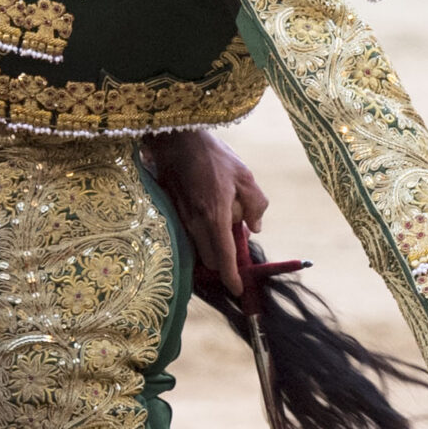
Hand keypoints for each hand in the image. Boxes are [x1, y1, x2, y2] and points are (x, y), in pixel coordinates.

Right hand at [144, 131, 267, 294]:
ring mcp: (180, 220)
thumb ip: (256, 205)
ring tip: (222, 219)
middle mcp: (195, 224)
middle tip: (235, 239)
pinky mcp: (171, 213)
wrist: (176, 139)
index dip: (231, 278)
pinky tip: (207, 211)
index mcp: (215, 217)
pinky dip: (200, 234)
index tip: (238, 289)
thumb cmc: (213, 155)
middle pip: (210, 260)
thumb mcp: (245, 176)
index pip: (224, 259)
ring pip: (198, 249)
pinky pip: (188, 235)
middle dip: (223, 260)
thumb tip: (255, 227)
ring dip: (211, 246)